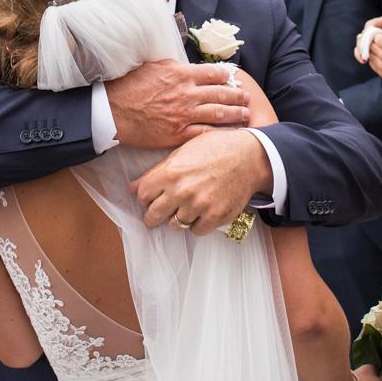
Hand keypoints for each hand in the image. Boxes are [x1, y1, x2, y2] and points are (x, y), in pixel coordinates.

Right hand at [107, 60, 249, 148]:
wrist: (112, 110)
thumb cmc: (127, 87)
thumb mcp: (152, 66)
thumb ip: (173, 67)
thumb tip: (185, 66)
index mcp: (181, 74)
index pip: (213, 73)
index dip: (226, 76)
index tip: (232, 78)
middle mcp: (187, 93)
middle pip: (221, 93)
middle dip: (237, 95)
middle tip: (246, 97)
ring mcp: (184, 115)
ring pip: (219, 113)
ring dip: (236, 113)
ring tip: (245, 114)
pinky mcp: (178, 133)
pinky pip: (206, 133)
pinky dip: (221, 133)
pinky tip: (230, 133)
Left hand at [132, 128, 270, 234]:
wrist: (249, 156)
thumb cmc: (215, 149)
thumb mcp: (181, 153)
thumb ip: (155, 172)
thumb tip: (131, 188)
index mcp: (170, 172)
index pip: (143, 196)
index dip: (145, 198)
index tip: (149, 199)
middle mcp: (182, 191)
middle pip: (154, 215)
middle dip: (152, 217)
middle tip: (155, 216)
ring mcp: (199, 205)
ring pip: (175, 225)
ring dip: (177, 219)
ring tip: (184, 209)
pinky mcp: (216, 216)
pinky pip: (196, 231)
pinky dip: (196, 225)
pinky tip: (200, 213)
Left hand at [356, 16, 381, 88]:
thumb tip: (374, 38)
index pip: (376, 39)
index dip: (376, 35)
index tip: (377, 34)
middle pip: (372, 49)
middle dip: (371, 43)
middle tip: (372, 40)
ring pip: (371, 58)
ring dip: (370, 52)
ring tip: (375, 48)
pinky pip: (375, 67)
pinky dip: (374, 61)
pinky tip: (378, 57)